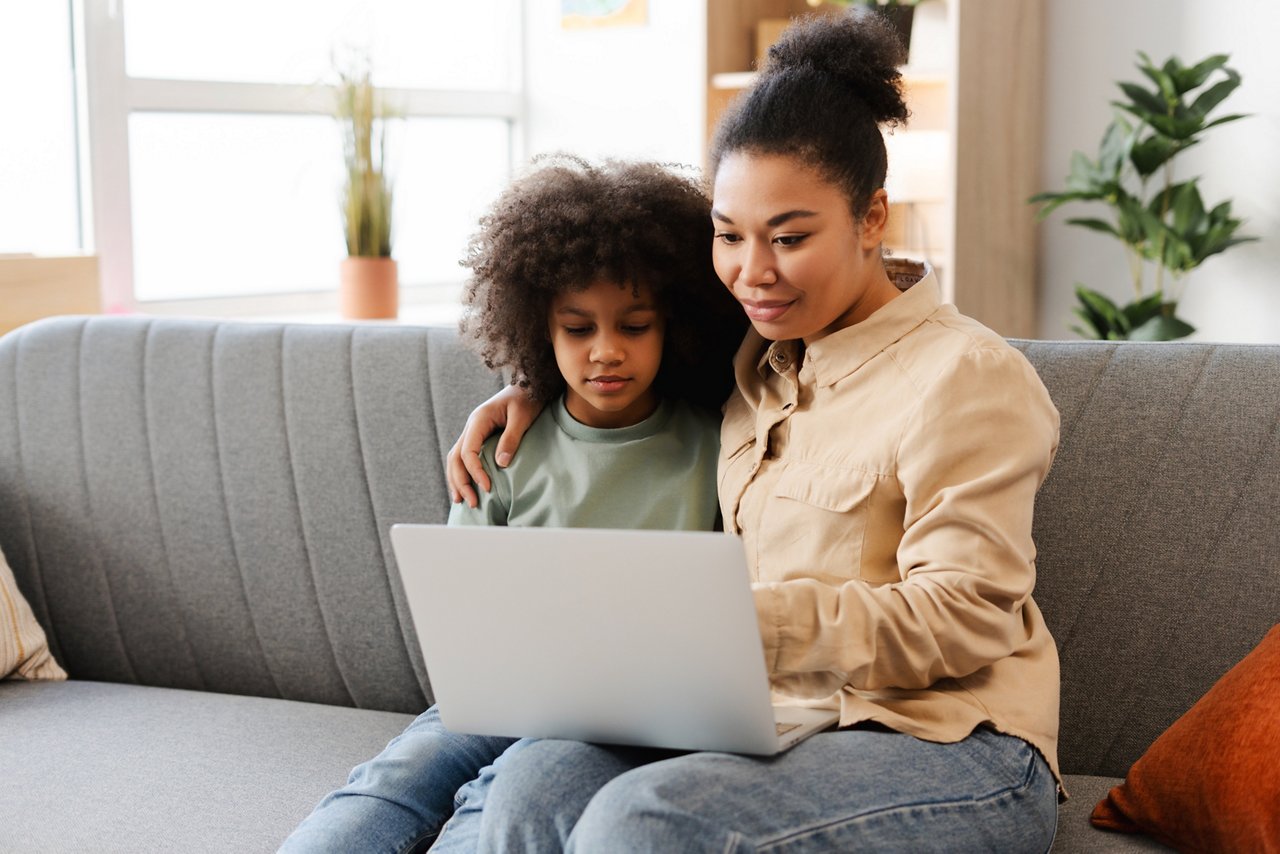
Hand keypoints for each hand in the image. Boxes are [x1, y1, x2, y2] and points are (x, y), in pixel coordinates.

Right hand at [446, 385, 542, 506]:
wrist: (529, 384)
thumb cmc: (527, 398)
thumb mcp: (522, 417)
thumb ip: (511, 438)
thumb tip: (501, 464)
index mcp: (479, 419)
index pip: (468, 451)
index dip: (475, 472)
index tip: (487, 488)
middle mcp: (472, 426)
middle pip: (456, 458)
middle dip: (461, 482)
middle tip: (472, 502)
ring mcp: (473, 431)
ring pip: (455, 459)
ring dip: (457, 480)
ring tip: (461, 501)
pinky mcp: (479, 436)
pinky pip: (463, 457)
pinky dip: (462, 473)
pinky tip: (466, 487)